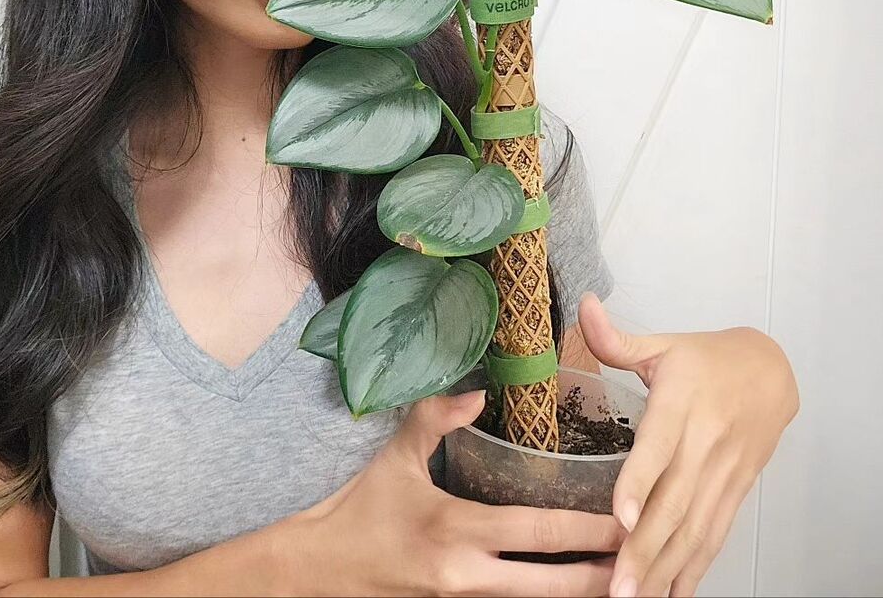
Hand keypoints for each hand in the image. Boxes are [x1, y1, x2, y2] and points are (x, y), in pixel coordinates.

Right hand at [285, 388, 627, 595]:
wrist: (320, 572)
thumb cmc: (359, 512)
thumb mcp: (394, 458)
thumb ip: (434, 419)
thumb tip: (476, 391)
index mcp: (456, 531)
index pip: (536, 531)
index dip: (587, 530)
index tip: (628, 523)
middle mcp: (467, 576)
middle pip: (552, 585)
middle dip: (602, 577)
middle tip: (647, 561)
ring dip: (578, 594)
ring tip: (622, 581)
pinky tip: (569, 589)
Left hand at [576, 293, 798, 597]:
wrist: (771, 371)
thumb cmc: (707, 359)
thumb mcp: (663, 343)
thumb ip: (617, 339)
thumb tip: (583, 306)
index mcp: (681, 404)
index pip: (658, 448)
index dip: (640, 482)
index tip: (620, 517)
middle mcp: (704, 444)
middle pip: (674, 502)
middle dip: (646, 548)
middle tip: (617, 587)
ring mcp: (723, 473)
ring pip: (694, 528)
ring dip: (666, 567)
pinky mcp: (735, 491)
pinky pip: (714, 534)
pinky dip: (695, 567)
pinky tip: (674, 594)